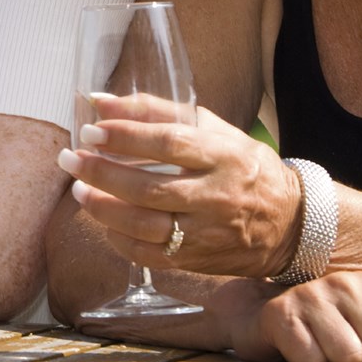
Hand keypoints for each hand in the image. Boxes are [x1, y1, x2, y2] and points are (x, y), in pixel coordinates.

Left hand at [62, 96, 301, 279]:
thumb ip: (156, 111)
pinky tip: (104, 222)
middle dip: (102, 173)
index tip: (91, 130)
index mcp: (223, 156)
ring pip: (147, 226)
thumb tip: (99, 100)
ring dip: (104, 209)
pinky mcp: (199, 260)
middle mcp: (216, 196)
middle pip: (150, 188)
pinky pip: (151, 256)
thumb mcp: (213, 129)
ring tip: (79, 191)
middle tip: (71, 160)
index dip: (125, 136)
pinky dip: (120, 240)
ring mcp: (208, 233)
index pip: (169, 143)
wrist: (290, 223)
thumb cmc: (243, 166)